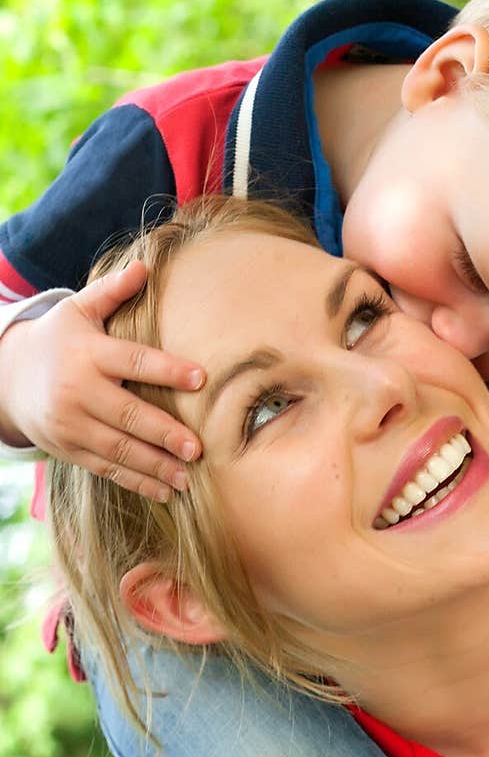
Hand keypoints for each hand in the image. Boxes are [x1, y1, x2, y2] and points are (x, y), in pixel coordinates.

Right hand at [0, 261, 204, 502]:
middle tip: (198, 447)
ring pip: (119, 449)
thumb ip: (111, 292)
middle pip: (127, 415)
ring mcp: (72, 425)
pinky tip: (166, 490)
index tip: (201, 378)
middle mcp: (78, 392)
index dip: (167, 370)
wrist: (7, 378)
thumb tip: (145, 266)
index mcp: (87, 354)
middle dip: (164, 433)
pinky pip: (107, 469)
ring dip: (156, 466)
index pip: (133, 361)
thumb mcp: (78, 311)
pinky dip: (137, 482)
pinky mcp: (70, 450)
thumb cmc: (58, 340)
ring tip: (189, 477)